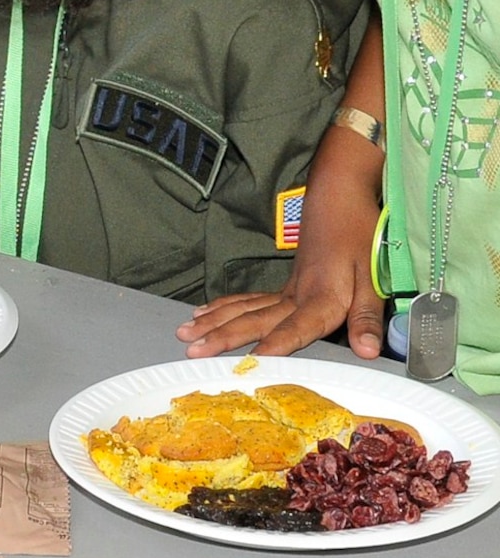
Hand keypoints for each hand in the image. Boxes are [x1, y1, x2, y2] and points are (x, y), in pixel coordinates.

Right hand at [178, 132, 385, 358]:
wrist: (336, 197)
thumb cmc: (357, 235)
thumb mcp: (372, 277)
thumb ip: (366, 317)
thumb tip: (367, 352)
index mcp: (321, 297)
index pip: (297, 327)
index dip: (277, 344)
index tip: (254, 360)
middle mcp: (295, 295)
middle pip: (255, 320)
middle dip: (223, 336)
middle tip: (193, 350)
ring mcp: (285, 289)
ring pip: (243, 309)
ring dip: (213, 322)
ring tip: (185, 332)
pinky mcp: (283, 285)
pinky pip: (247, 298)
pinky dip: (223, 306)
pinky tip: (203, 313)